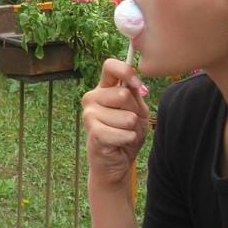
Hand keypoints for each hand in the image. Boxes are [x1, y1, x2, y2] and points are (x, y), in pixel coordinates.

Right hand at [81, 58, 148, 184]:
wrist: (117, 161)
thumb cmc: (127, 133)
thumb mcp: (138, 111)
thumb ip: (135, 94)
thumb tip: (134, 82)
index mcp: (103, 89)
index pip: (110, 66)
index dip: (126, 71)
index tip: (137, 84)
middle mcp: (92, 98)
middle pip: (123, 94)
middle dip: (134, 111)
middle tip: (128, 123)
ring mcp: (89, 114)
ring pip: (126, 116)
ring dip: (132, 129)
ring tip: (123, 134)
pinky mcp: (93, 132)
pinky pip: (122, 133)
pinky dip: (128, 139)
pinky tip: (120, 143)